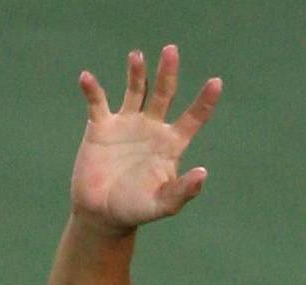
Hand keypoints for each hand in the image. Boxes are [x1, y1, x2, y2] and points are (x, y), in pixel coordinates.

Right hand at [71, 45, 220, 234]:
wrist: (103, 213)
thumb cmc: (137, 209)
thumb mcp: (164, 204)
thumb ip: (183, 190)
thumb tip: (203, 173)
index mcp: (171, 145)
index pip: (193, 118)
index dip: (205, 100)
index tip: (217, 82)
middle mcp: (152, 129)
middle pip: (164, 94)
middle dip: (168, 72)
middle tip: (171, 49)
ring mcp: (126, 124)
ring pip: (134, 90)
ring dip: (136, 73)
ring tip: (137, 55)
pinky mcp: (100, 126)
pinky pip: (97, 102)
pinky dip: (93, 90)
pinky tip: (88, 79)